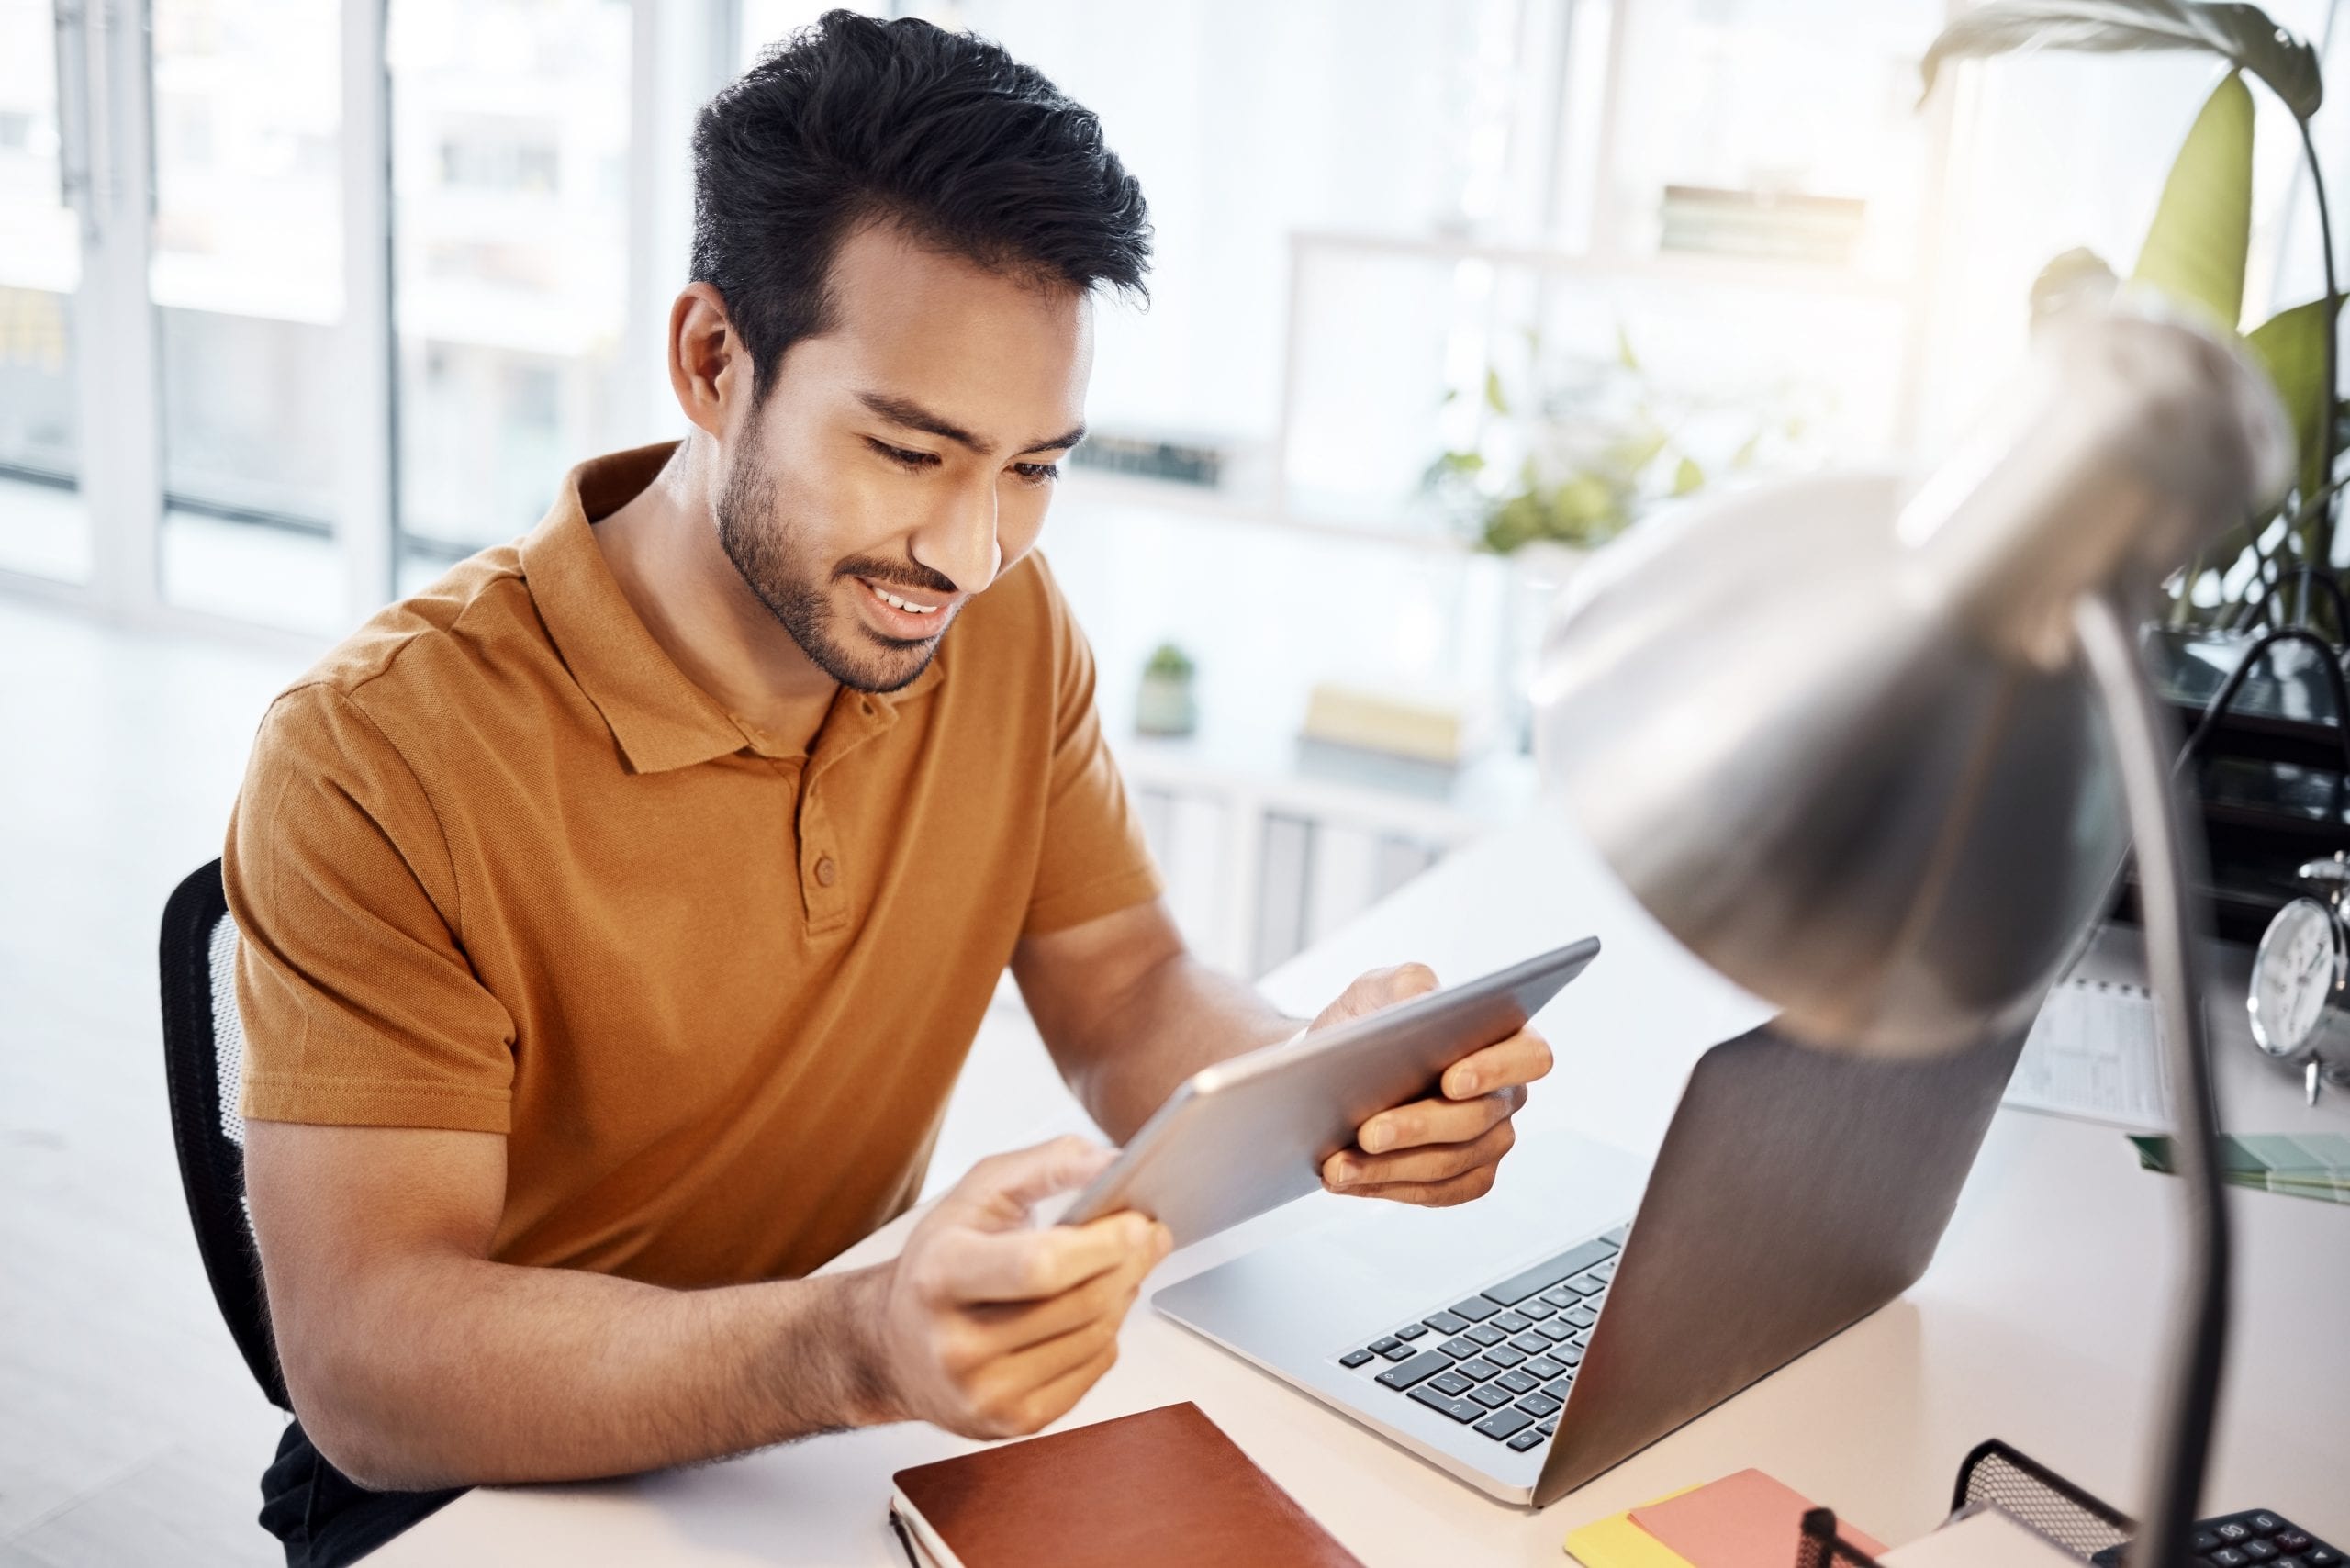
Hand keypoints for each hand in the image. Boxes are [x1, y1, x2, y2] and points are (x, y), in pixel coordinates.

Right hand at [857, 1135, 1171, 1439]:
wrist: (892, 1346)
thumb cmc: (939, 1264)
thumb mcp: (976, 1194)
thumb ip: (1046, 1165)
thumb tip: (1110, 1162)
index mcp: (941, 1275)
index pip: (1039, 1267)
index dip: (1102, 1244)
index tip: (1138, 1222)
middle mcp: (956, 1344)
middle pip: (1079, 1303)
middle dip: (1130, 1262)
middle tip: (1150, 1235)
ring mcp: (984, 1393)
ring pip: (1095, 1337)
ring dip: (1124, 1294)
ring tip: (1120, 1267)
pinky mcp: (1012, 1422)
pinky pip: (1093, 1370)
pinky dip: (1108, 1334)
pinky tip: (1093, 1310)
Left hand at [1309, 963, 1552, 1206]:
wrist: (1332, 1066)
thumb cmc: (1368, 1020)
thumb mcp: (1381, 987)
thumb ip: (1408, 985)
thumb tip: (1420, 1005)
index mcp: (1504, 1038)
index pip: (1530, 1056)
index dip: (1496, 1070)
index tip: (1450, 1080)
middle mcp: (1505, 1095)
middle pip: (1477, 1119)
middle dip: (1418, 1127)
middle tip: (1367, 1132)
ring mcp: (1489, 1142)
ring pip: (1451, 1163)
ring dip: (1390, 1167)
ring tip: (1338, 1165)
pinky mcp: (1463, 1179)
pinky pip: (1436, 1193)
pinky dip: (1388, 1187)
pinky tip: (1348, 1180)